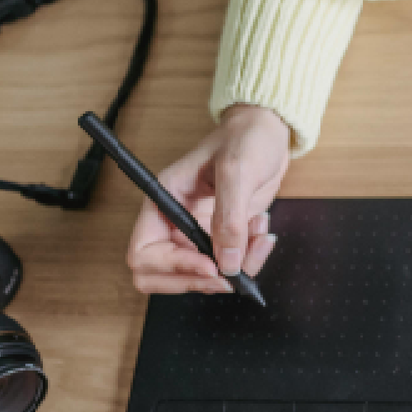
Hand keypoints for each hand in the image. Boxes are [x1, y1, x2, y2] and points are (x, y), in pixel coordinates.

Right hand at [126, 104, 291, 293]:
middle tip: (231, 273)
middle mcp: (175, 220)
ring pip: (204, 276)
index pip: (144, 252)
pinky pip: (231, 266)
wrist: (268, 131)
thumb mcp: (236, 170)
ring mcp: (199, 231)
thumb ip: (229, 217)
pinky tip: (262, 230)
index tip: (209, 266)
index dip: (172, 267)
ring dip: (236, 266)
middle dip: (200, 280)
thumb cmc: (246, 138)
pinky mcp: (224, 236)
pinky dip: (252, 257)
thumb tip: (225, 263)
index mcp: (163, 201)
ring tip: (258, 234)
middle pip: (164, 276)